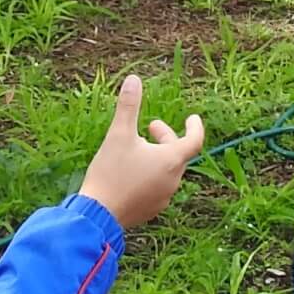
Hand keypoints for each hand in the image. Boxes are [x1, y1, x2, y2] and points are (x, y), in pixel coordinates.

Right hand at [77, 74, 204, 227]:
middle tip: (150, 127)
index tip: (191, 118)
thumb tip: (134, 79)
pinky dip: (151, 173)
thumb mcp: (119, 135)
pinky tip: (132, 172)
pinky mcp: (151, 209)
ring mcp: (163, 197)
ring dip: (158, 156)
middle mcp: (173, 180)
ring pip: (167, 170)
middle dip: (166, 137)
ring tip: (138, 148)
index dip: (195, 127)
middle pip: (177, 154)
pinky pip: (158, 186)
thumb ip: (128, 107)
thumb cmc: (111, 172)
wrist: (98, 214)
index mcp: (171, 160)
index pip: (195, 141)